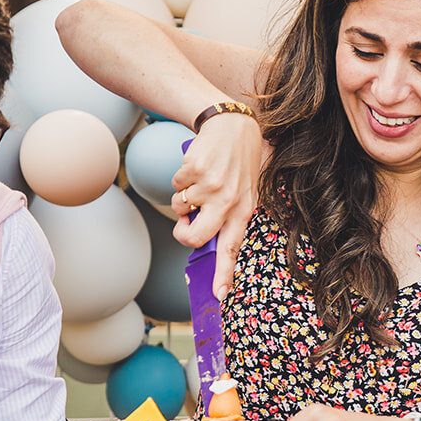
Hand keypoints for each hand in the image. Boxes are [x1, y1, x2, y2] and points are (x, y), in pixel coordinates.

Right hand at [171, 111, 263, 298]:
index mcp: (243, 210)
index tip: (218, 296)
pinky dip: (180, 179)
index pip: (232, 248)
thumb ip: (229, 216)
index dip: (224, 273)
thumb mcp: (245, 190)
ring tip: (200, 181)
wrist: (232, 124)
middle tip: (184, 226)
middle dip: (183, 235)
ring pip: (180, 207)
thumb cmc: (238, 162)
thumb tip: (205, 243)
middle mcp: (228, 200)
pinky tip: (196, 167)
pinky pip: (175, 186)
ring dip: (183, 198)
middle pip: (196, 237)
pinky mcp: (194, 170)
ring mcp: (210, 186)